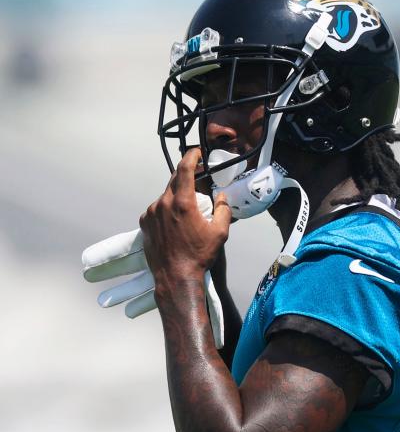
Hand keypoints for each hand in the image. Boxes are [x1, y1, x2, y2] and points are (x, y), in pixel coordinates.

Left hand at [139, 148, 231, 278]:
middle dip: (186, 179)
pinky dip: (166, 211)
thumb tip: (222, 198)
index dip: (191, 156)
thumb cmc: (198, 257)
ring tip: (186, 214)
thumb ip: (223, 210)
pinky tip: (174, 225)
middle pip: (174, 181)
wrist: (175, 278)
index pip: (184, 168)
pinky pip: (156, 210)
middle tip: (197, 183)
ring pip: (165, 196)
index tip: (196, 152)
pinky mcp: (145, 224)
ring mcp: (151, 213)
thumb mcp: (220, 233)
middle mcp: (163, 204)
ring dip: (176, 198)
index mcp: (182, 202)